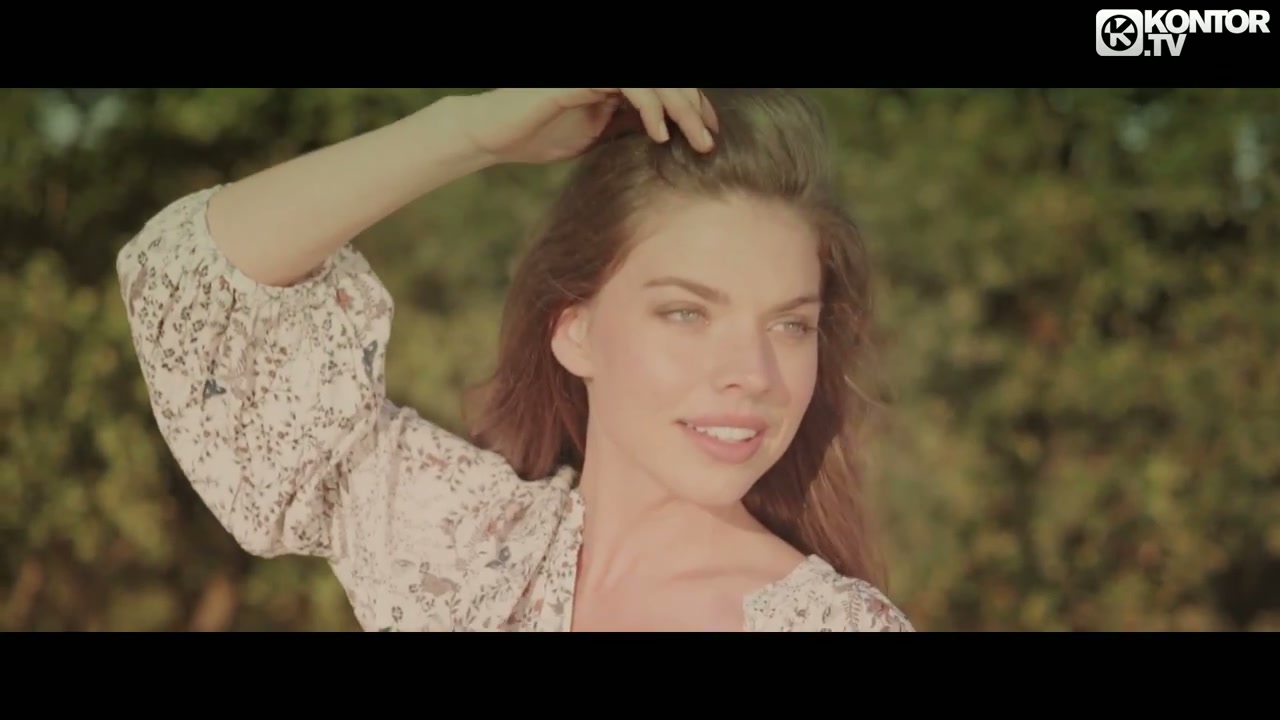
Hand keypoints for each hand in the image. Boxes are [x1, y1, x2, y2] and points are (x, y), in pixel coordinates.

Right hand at [453, 88, 719, 164]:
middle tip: (710, 141)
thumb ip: (628, 128)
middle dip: (694, 108)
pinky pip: (628, 85)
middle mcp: (608, 73)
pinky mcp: (581, 80)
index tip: (710, 136)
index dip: (693, 107)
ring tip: (695, 140)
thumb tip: (671, 138)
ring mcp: (595, 74)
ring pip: (653, 81)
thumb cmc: (540, 136)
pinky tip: (659, 134)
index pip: (664, 87)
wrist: (495, 135)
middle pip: (666, 80)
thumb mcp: (598, 137)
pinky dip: (650, 108)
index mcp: (614, 81)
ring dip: (680, 109)